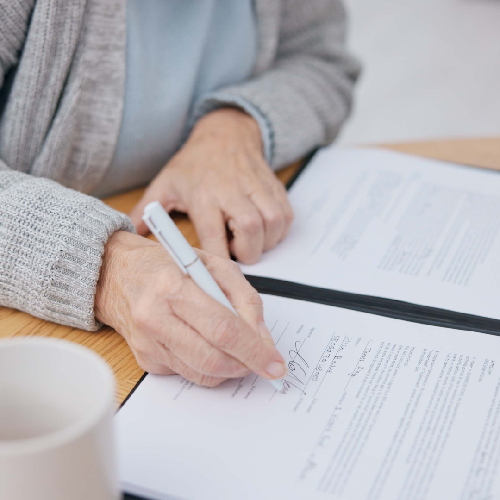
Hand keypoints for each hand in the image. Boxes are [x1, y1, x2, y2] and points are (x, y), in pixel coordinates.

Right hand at [95, 231, 287, 386]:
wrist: (118, 275)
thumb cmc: (168, 265)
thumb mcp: (213, 265)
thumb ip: (243, 298)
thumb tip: (263, 337)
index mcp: (173, 287)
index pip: (222, 329)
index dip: (254, 350)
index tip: (275, 364)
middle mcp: (155, 318)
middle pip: (212, 359)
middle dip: (246, 366)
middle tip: (264, 363)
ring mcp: (148, 343)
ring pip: (202, 374)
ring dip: (230, 369)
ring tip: (239, 352)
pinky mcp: (145, 360)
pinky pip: (188, 374)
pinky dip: (209, 366)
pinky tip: (208, 345)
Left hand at [129, 108, 293, 263]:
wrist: (226, 133)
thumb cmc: (195, 163)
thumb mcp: (165, 183)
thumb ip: (146, 210)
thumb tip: (127, 233)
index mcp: (203, 195)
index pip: (214, 234)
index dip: (219, 257)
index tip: (216, 268)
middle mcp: (232, 190)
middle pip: (250, 229)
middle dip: (248, 252)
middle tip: (237, 253)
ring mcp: (257, 187)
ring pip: (272, 223)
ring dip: (265, 242)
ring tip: (250, 241)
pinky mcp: (275, 187)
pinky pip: (286, 216)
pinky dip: (279, 230)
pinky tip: (264, 230)